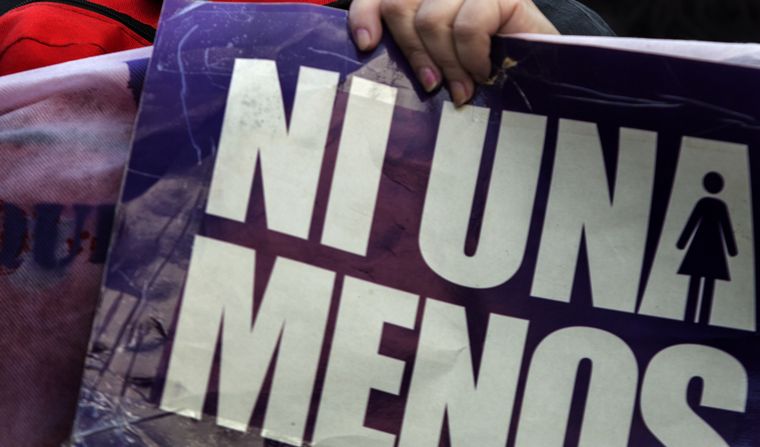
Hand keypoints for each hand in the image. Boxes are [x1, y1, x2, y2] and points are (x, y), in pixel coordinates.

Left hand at [349, 0, 557, 105]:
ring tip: (463, 88)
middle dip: (414, 55)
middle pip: (400, 6)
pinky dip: (473, 56)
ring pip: (432, 19)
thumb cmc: (490, 73)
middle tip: (432, 86)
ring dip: (447, 63)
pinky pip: (469, 25)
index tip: (365, 44)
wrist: (548, 74)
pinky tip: (484, 71)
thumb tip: (373, 55)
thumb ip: (414, 50)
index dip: (366, 14)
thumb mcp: (442, 62)